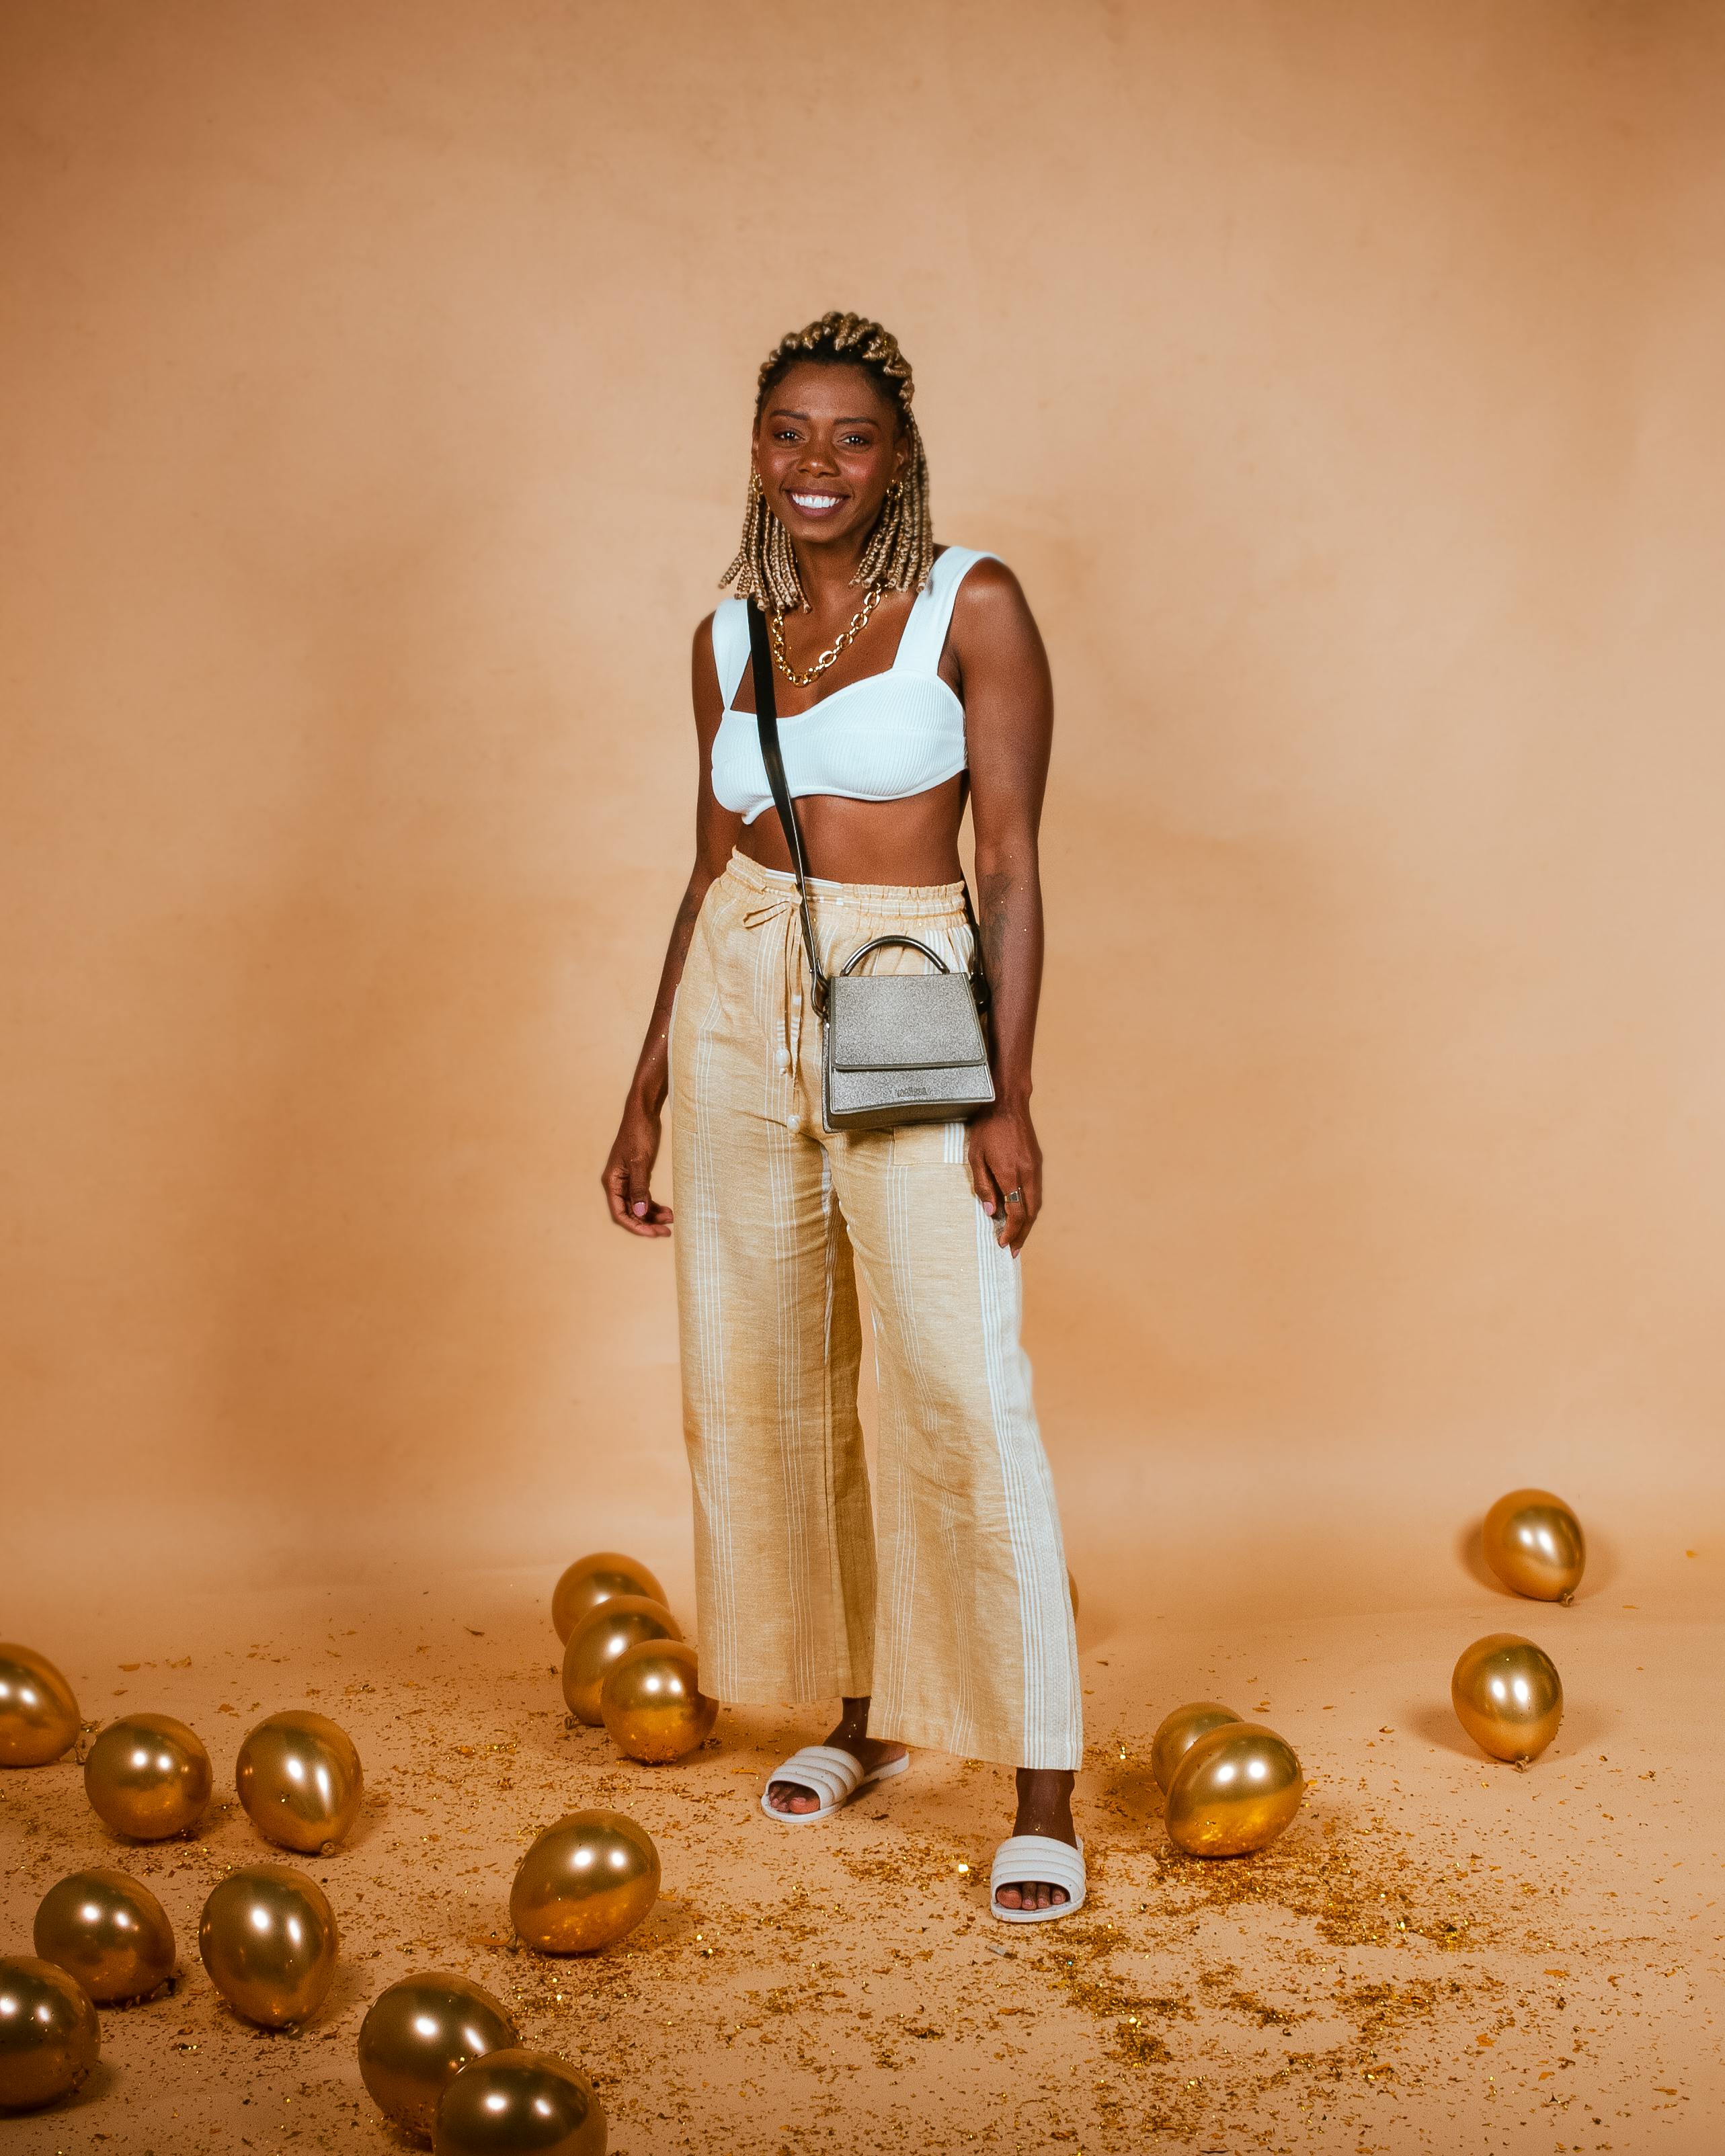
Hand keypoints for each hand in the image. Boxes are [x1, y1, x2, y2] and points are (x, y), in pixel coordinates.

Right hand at [602, 1100, 673, 1237]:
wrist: (644, 1114)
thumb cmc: (638, 1134)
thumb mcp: (639, 1161)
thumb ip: (639, 1187)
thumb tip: (639, 1211)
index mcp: (612, 1181)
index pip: (620, 1213)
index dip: (636, 1226)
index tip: (653, 1233)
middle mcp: (617, 1184)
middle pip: (630, 1213)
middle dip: (647, 1223)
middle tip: (665, 1232)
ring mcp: (628, 1181)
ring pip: (639, 1206)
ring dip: (653, 1215)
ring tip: (670, 1220)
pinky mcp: (639, 1176)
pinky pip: (645, 1197)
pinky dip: (655, 1205)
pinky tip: (668, 1210)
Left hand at [967, 1099, 1041, 1255]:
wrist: (1007, 1103)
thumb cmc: (987, 1129)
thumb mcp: (975, 1157)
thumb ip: (984, 1186)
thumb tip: (991, 1212)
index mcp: (1011, 1174)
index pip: (1016, 1213)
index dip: (1011, 1232)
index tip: (1002, 1243)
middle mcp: (1028, 1174)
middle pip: (1030, 1213)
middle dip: (1022, 1234)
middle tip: (1013, 1250)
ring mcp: (1036, 1167)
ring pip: (1036, 1204)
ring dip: (1028, 1223)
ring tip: (1019, 1237)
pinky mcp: (1037, 1162)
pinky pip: (1036, 1191)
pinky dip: (1030, 1207)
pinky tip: (1022, 1212)